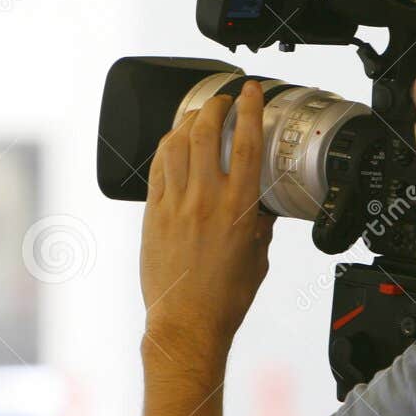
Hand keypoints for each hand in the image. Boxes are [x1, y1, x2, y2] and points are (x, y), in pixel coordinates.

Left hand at [140, 81, 274, 362]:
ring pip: (175, 144)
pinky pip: (157, 168)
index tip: (249, 92)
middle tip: (221, 99)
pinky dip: (166, 149)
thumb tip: (262, 209)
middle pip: (206, 132)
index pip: (246, 143)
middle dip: (214, 106)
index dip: (249, 109)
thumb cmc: (224, 299)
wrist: (187, 323)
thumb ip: (260, 226)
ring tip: (196, 117)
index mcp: (238, 208)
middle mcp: (205, 200)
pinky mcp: (152, 214)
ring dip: (187, 122)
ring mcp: (175, 205)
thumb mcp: (258, 258)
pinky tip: (172, 145)